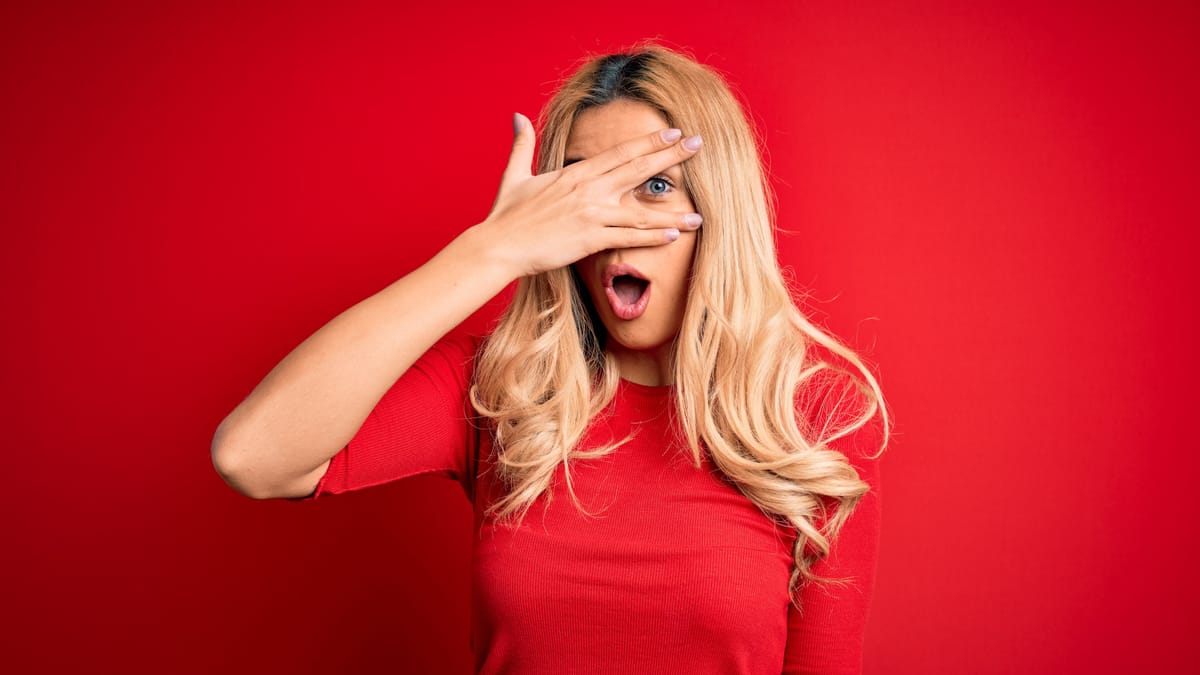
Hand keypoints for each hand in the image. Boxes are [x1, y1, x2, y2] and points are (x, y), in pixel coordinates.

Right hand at [477, 112, 703, 278]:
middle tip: (700, 145)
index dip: (650, 142)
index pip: (621, 152)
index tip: (674, 133)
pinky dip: (653, 237)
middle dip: (672, 156)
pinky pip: (629, 238)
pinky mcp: (590, 239)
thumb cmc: (506, 215)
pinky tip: (674, 236)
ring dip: (672, 213)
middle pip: (639, 169)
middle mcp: (589, 189)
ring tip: (699, 215)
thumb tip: (517, 116)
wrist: (498, 245)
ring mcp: (592, 214)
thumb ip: (522, 145)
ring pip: (642, 211)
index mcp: (576, 173)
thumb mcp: (515, 175)